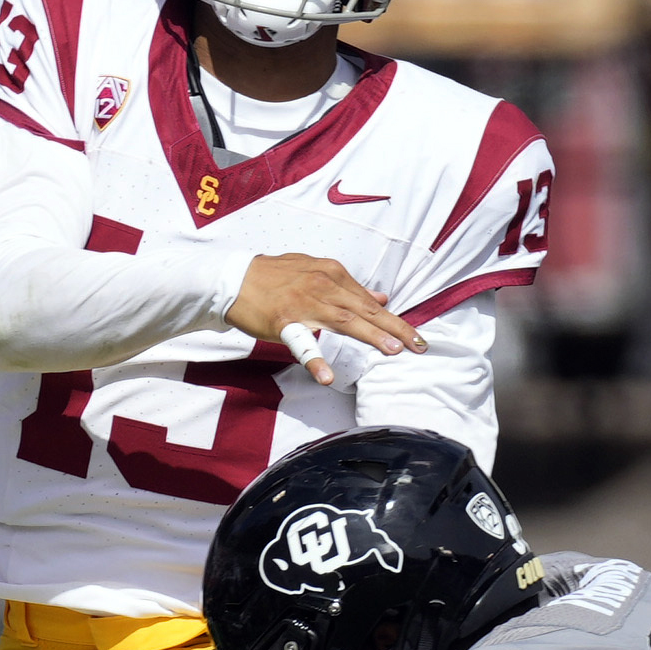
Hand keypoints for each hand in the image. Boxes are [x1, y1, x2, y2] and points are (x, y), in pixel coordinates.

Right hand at [229, 253, 426, 375]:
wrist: (230, 278)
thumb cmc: (274, 277)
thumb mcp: (315, 271)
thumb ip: (348, 286)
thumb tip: (380, 297)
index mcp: (332, 275)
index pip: (370, 301)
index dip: (395, 320)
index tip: (417, 336)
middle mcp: (322, 286)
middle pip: (365, 310)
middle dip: (395, 328)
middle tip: (420, 345)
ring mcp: (303, 304)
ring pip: (343, 320)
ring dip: (369, 335)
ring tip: (392, 350)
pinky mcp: (283, 321)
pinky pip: (301, 342)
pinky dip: (314, 359)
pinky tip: (327, 377)